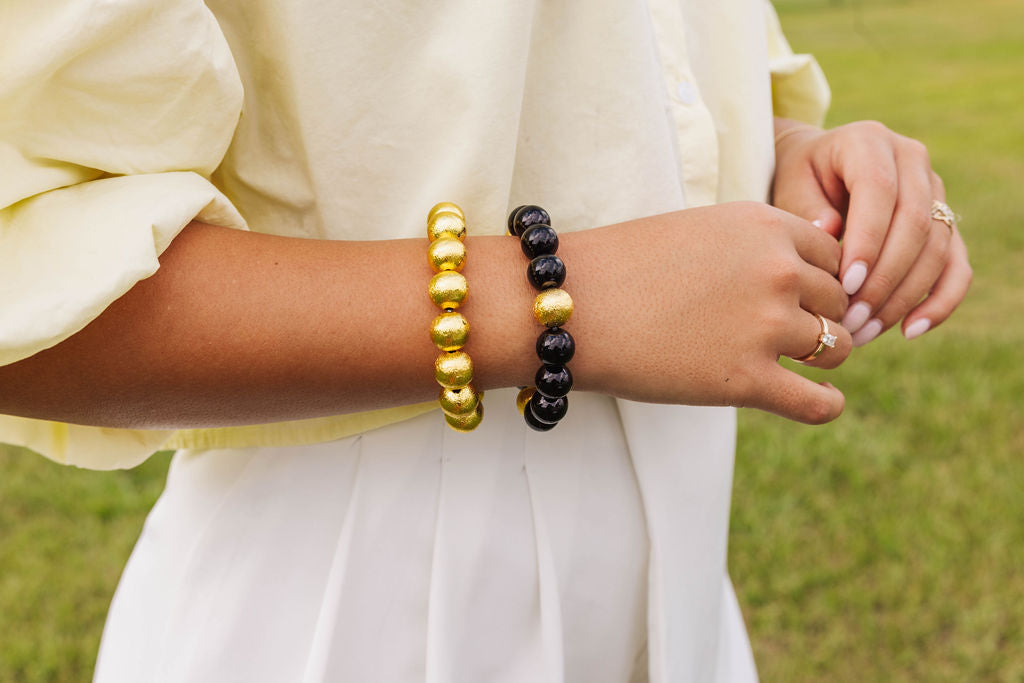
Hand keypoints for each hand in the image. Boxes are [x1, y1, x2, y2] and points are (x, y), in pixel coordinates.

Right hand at [569, 202, 851, 423]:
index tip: (796, 298)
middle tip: (784, 333)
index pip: (833, 256)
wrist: (573, 307)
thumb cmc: (623, 267)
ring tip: (794, 364)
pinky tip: (821, 399)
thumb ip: (752, 247)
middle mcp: (777, 270)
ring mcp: (766, 326)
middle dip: (818, 316)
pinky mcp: (748, 380)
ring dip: (822, 356)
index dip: (818, 280)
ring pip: (837, 346)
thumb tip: (796, 277)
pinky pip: (820, 403)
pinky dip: (826, 404)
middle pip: (838, 300)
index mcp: (765, 226)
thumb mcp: (700, 231)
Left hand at [771, 120, 970, 344]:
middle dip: (884, 279)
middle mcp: (911, 160)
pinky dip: (939, 302)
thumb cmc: (796, 181)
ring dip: (904, 297)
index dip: (867, 240)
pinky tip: (909, 331)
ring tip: (864, 331)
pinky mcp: (944, 223)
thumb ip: (805, 207)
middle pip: (916, 223)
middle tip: (851, 319)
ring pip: (937, 249)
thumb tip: (831, 232)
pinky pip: (956, 266)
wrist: (815, 170)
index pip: (879, 190)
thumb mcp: (788, 186)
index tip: (844, 285)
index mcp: (868, 141)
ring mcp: (934, 191)